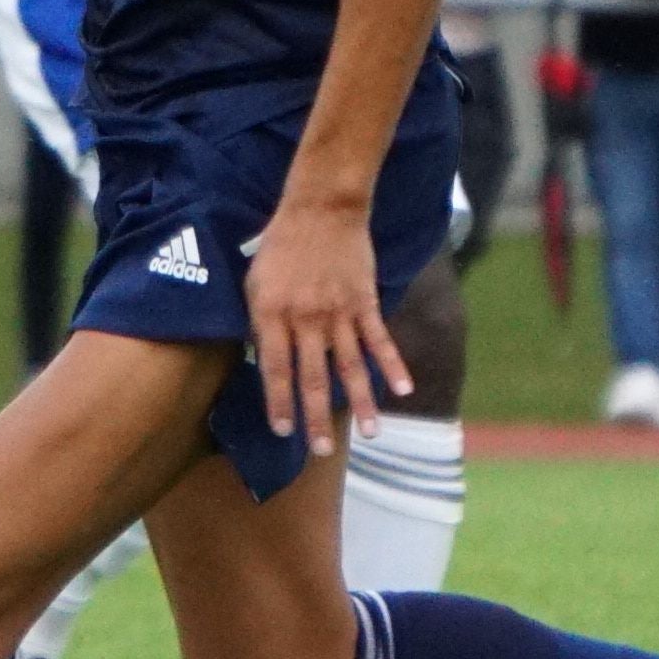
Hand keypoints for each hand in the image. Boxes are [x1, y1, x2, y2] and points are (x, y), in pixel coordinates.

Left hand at [239, 191, 405, 449]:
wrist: (321, 208)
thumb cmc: (281, 246)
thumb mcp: (254, 281)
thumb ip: (259, 322)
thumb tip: (261, 359)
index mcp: (272, 314)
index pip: (274, 369)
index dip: (279, 402)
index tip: (283, 431)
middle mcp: (306, 319)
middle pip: (314, 377)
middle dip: (317, 417)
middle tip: (321, 450)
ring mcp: (338, 312)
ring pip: (352, 366)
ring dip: (361, 403)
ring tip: (370, 435)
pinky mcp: (364, 301)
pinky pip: (380, 340)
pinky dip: (393, 366)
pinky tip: (403, 390)